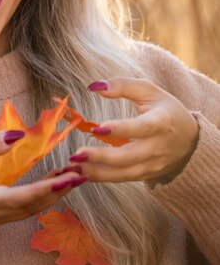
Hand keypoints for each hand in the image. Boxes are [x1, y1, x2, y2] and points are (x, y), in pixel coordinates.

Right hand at [0, 131, 85, 238]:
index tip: (67, 177)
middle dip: (58, 190)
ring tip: (74, 175)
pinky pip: (23, 211)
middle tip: (81, 172)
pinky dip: (41, 197)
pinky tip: (53, 183)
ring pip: (30, 211)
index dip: (44, 188)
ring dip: (53, 194)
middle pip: (31, 207)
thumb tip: (18, 136)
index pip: (17, 198)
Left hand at [70, 78, 198, 182]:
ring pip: (123, 172)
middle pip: (129, 156)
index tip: (97, 128)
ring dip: (96, 171)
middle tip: (76, 153)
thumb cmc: (165, 110)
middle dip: (101, 157)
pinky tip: (81, 173)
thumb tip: (95, 86)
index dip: (120, 129)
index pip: (140, 128)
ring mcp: (152, 165)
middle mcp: (158, 147)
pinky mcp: (145, 175)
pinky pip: (122, 178)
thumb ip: (123, 85)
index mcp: (161, 122)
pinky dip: (101, 177)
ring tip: (73, 167)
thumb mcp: (149, 91)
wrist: (191, 141)